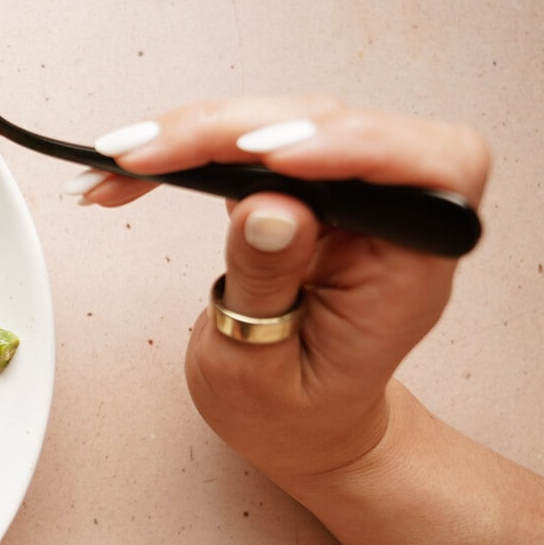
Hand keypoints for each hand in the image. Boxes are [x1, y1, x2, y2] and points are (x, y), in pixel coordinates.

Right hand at [76, 98, 490, 490]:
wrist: (300, 420)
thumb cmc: (294, 409)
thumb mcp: (264, 369)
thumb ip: (269, 284)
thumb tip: (267, 206)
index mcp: (414, 263)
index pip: (426, 169)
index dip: (355, 146)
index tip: (271, 158)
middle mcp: (391, 213)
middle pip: (330, 128)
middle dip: (230, 133)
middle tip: (142, 158)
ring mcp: (346, 194)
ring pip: (280, 124)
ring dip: (195, 135)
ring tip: (117, 166)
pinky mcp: (302, 185)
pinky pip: (249, 142)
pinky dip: (188, 148)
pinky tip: (133, 167)